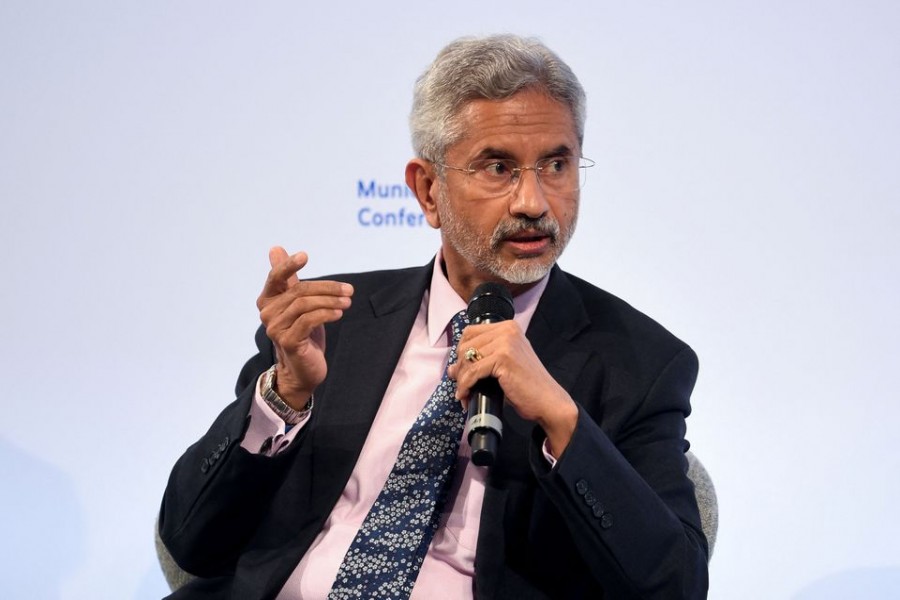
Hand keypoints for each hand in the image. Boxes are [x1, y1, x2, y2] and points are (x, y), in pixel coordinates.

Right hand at [256, 247, 353, 408]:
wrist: (302, 370)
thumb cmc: (302, 334)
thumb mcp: (298, 304)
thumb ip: (289, 280)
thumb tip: (275, 248)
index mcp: (268, 300)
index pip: (275, 277)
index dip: (288, 265)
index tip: (305, 256)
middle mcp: (267, 313)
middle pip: (299, 291)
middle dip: (328, 288)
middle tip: (349, 291)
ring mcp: (275, 328)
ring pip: (305, 305)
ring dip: (331, 301)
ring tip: (348, 303)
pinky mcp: (288, 341)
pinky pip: (309, 320)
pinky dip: (326, 314)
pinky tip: (339, 314)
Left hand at [448, 320, 578, 456]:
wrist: (548, 401)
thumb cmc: (526, 386)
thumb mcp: (502, 366)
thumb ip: (480, 361)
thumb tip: (452, 368)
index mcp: (508, 327)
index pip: (470, 332)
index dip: (461, 352)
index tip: (461, 371)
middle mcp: (507, 330)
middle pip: (466, 345)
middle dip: (460, 369)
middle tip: (462, 386)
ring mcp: (506, 342)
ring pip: (467, 359)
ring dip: (461, 380)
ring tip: (465, 394)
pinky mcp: (504, 358)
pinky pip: (473, 371)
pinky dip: (465, 386)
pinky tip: (466, 396)